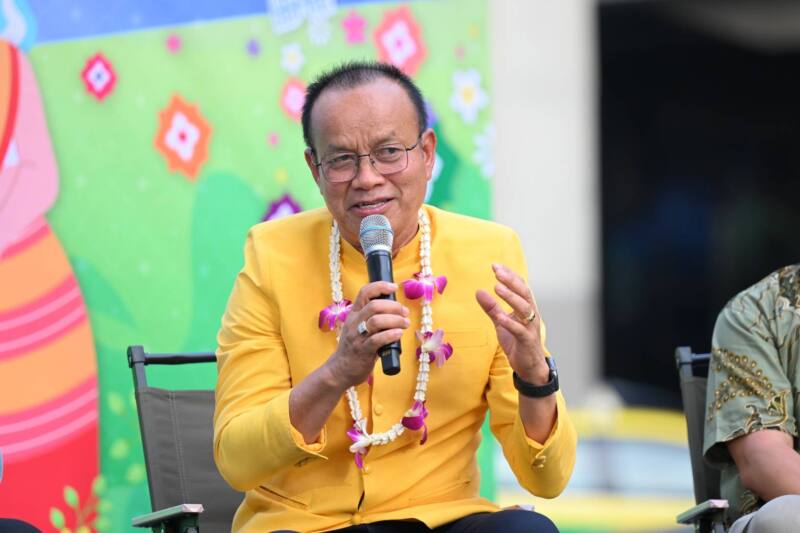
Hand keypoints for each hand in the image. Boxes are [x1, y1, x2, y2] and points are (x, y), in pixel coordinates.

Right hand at [325, 281, 409, 389]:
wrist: (339, 370)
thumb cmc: (354, 348)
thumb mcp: (357, 328)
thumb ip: (371, 318)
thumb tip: (395, 309)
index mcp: (354, 314)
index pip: (364, 292)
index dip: (380, 286)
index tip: (394, 287)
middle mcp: (354, 323)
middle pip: (374, 306)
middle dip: (394, 306)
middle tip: (404, 313)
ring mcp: (357, 337)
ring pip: (377, 321)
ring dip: (395, 320)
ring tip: (405, 324)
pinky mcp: (363, 351)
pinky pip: (378, 339)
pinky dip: (391, 334)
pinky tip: (398, 333)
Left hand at [476, 263, 548, 383]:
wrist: (528, 366)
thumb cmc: (516, 341)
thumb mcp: (500, 322)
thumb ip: (491, 307)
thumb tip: (479, 291)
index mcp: (526, 307)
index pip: (520, 286)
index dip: (509, 275)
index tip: (496, 266)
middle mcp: (531, 314)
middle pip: (524, 293)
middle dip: (511, 281)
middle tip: (497, 271)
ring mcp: (530, 327)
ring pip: (524, 309)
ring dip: (511, 297)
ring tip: (497, 288)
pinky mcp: (527, 341)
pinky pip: (519, 330)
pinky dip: (510, 322)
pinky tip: (499, 316)